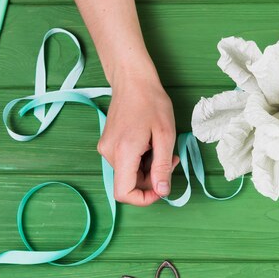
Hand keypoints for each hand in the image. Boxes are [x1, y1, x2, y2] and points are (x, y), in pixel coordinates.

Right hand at [97, 76, 179, 205]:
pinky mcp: (108, 143)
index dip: (143, 198)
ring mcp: (107, 148)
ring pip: (129, 173)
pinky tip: (151, 143)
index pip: (123, 193)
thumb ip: (163, 166)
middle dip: (153, 179)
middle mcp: (109, 153)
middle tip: (171, 160)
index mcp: (123, 153)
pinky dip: (141, 160)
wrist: (132, 79)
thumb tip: (162, 191)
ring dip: (149, 168)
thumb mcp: (165, 136)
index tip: (162, 188)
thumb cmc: (151, 102)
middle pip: (129, 184)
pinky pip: (126, 162)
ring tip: (162, 147)